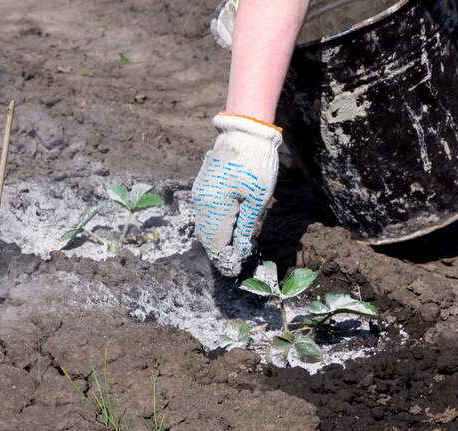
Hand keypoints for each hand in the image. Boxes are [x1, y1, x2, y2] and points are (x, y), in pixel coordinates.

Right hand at [192, 113, 282, 276]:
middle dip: (219, 253)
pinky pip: (206, 213)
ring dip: (217, 240)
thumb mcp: (257, 199)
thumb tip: (239, 250)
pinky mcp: (203, 186)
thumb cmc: (256, 164)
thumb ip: (245, 227)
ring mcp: (200, 193)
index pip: (216, 243)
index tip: (234, 272)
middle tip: (232, 266)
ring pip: (205, 226)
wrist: (245, 131)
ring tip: (231, 252)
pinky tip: (227, 231)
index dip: (225, 260)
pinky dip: (215, 226)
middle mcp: (201, 201)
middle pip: (207, 237)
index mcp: (213, 206)